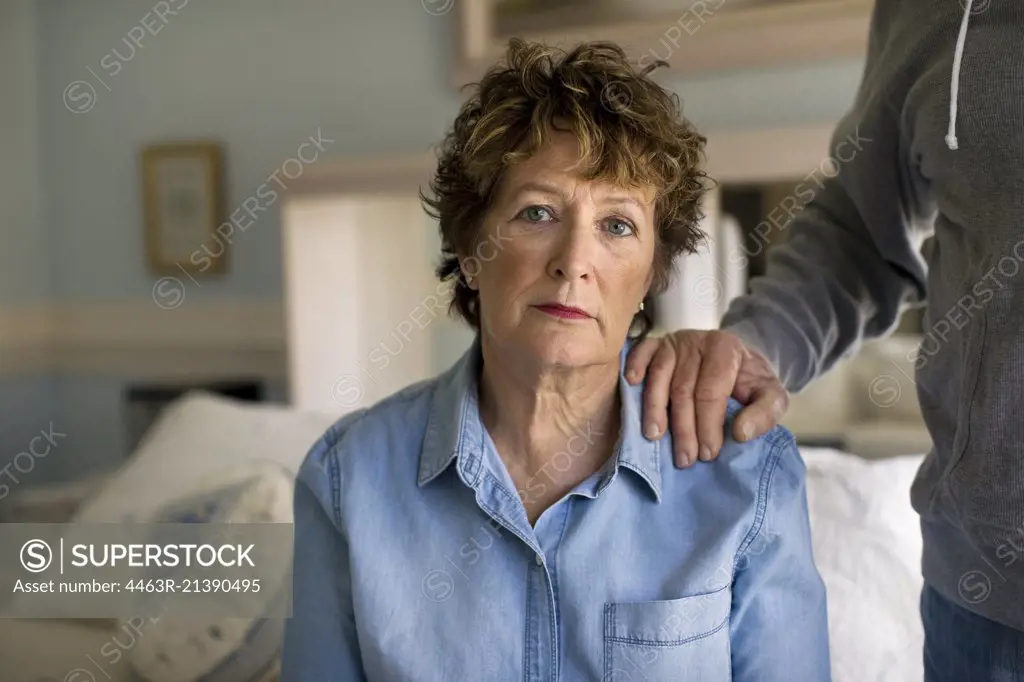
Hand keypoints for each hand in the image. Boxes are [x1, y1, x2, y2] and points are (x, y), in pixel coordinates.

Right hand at [626, 330, 788, 467]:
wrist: (737, 358)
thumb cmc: (750, 381)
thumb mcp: (772, 395)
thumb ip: (765, 413)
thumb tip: (740, 433)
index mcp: (726, 349)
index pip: (711, 390)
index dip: (708, 424)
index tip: (708, 453)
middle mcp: (698, 341)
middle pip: (683, 388)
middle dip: (683, 427)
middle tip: (684, 459)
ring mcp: (674, 341)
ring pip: (659, 376)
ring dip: (654, 409)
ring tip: (654, 437)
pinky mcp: (657, 343)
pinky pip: (642, 352)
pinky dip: (635, 366)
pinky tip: (631, 384)